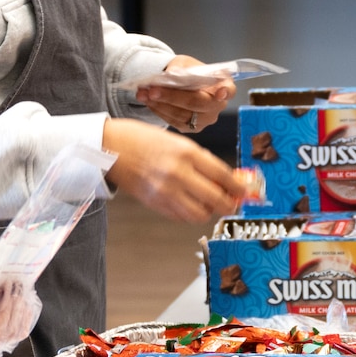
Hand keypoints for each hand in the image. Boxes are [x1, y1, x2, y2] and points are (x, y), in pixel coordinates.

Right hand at [102, 119, 244, 221]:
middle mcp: (178, 174)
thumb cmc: (144, 139)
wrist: (110, 147)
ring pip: (200, 214)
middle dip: (229, 204)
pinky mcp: (155, 204)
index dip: (238, 187)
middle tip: (232, 202)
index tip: (245, 192)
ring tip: (209, 203)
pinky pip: (182, 216)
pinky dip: (191, 213)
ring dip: (209, 211)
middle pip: (216, 199)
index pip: (223, 176)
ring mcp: (165, 192)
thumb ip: (201, 161)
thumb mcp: (178, 143)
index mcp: (187, 153)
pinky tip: (190, 203)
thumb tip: (226, 179)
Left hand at [136, 55, 235, 133]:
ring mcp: (205, 119)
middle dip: (172, 96)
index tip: (220, 93)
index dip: (225, 92)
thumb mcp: (184, 63)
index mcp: (223, 85)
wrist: (179, 83)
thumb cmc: (186, 71)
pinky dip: (159, 110)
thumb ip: (181, 68)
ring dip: (160, 104)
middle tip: (152, 90)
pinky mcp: (191, 128)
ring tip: (143, 94)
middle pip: (198, 103)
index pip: (228, 90)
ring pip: (182, 114)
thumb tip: (172, 75)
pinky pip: (174, 121)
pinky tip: (148, 101)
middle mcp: (217, 105)